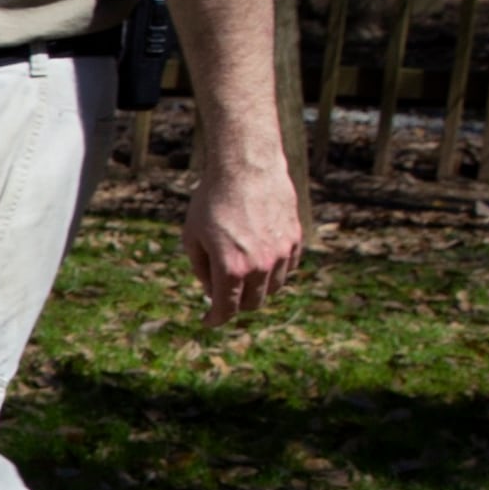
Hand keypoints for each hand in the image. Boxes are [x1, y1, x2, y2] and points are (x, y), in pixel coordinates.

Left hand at [183, 148, 301, 323]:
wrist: (246, 168)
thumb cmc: (211, 202)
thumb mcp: (192, 237)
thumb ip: (202, 270)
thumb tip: (211, 291)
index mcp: (231, 268)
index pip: (227, 309)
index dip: (215, 319)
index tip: (209, 321)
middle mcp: (260, 265)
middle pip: (253, 303)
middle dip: (236, 305)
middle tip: (223, 298)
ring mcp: (281, 253)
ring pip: (273, 288)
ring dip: (257, 290)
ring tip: (242, 279)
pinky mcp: (295, 239)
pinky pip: (288, 268)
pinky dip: (274, 272)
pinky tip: (261, 263)